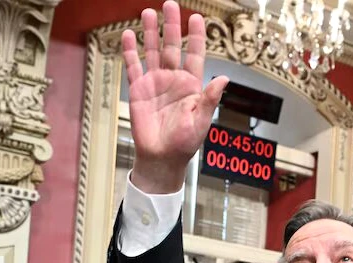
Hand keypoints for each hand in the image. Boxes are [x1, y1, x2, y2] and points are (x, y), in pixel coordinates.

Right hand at [121, 1, 228, 192]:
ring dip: (151, 32)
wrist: (162, 157)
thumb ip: (211, 99)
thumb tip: (224, 79)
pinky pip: (134, 66)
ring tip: (148, 12)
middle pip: (173, 46)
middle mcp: (174, 79)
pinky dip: (130, 51)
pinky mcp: (139, 90)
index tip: (197, 17)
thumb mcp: (202, 121)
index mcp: (192, 85)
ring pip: (153, 51)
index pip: (196, 55)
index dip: (196, 36)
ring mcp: (156, 82)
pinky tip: (128, 35)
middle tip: (170, 4)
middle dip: (172, 26)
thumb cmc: (185, 143)